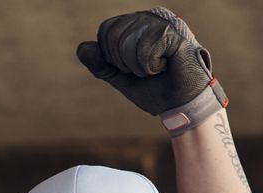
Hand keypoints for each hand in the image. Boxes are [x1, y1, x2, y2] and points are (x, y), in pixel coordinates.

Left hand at [76, 10, 217, 118]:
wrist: (181, 105)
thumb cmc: (156, 89)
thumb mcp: (122, 78)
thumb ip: (102, 65)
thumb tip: (82, 48)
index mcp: (137, 24)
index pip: (106, 30)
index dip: (112, 57)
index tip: (133, 69)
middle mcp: (149, 18)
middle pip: (113, 35)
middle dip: (124, 62)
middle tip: (146, 70)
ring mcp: (162, 22)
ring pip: (127, 42)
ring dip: (138, 66)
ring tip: (157, 68)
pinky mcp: (174, 32)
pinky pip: (144, 50)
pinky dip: (150, 66)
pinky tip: (166, 66)